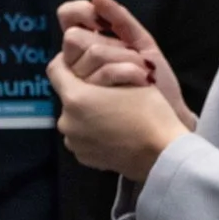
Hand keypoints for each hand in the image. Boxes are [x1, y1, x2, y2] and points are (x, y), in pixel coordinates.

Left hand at [48, 55, 188, 181]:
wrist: (163, 154)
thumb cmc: (150, 111)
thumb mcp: (130, 77)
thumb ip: (103, 68)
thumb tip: (93, 64)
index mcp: (75, 98)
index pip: (55, 69)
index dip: (67, 61)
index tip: (82, 62)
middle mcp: (66, 121)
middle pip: (68, 96)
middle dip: (83, 91)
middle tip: (108, 91)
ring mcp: (74, 142)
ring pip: (75, 117)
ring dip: (88, 113)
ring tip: (114, 113)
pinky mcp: (83, 158)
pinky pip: (82, 137)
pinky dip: (93, 132)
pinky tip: (114, 132)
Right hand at [58, 0, 195, 129]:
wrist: (170, 115)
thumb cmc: (157, 82)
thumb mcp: (142, 45)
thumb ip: (120, 19)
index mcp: (89, 46)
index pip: (67, 18)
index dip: (78, 13)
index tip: (100, 21)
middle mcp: (78, 65)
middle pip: (74, 38)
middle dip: (110, 44)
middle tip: (136, 58)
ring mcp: (81, 85)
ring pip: (89, 56)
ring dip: (122, 59)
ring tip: (143, 75)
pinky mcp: (85, 103)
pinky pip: (96, 76)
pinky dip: (124, 72)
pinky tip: (140, 82)